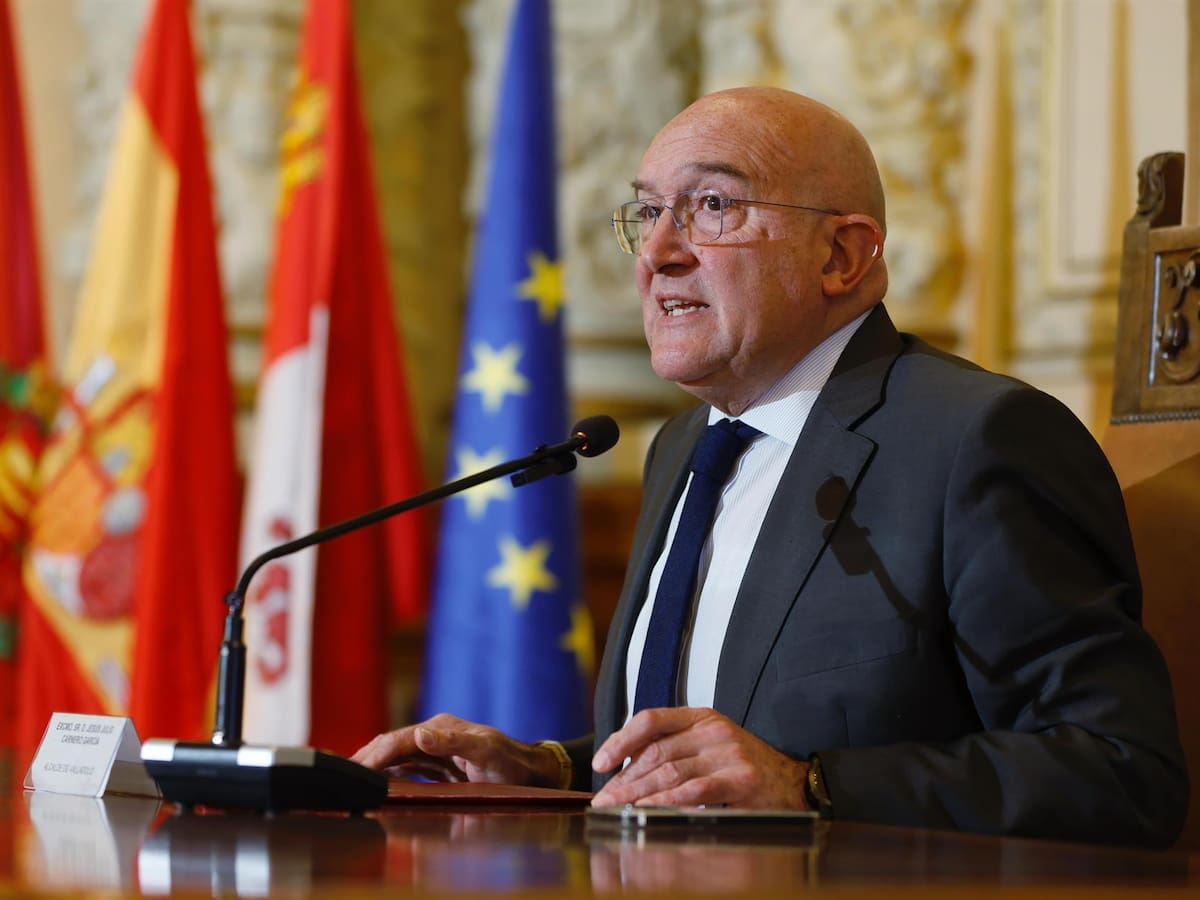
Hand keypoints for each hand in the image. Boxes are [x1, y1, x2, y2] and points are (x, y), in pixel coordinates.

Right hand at [350, 713, 563, 787]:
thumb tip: (420, 733)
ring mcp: (436, 750)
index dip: (377, 754)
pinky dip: (390, 773)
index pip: (401, 740)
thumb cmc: (510, 762)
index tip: (357, 769)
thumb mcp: (485, 750)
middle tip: (342, 774)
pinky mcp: (440, 765)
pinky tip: (377, 782)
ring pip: (397, 755)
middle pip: (393, 744)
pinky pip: (408, 768)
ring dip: (375, 764)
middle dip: (368, 756)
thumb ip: (454, 742)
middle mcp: (435, 735)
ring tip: (352, 777)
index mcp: (442, 728)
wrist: (530, 772)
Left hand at [590, 707, 809, 808]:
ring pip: (669, 772)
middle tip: (604, 799)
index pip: (651, 720)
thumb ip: (676, 751)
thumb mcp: (710, 748)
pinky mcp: (740, 780)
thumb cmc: (746, 770)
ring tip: (618, 809)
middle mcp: (714, 731)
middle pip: (655, 752)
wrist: (796, 785)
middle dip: (624, 778)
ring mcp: (728, 754)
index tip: (600, 762)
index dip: (620, 740)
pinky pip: (693, 791)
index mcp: (703, 718)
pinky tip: (648, 811)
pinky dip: (666, 801)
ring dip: (637, 794)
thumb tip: (626, 772)